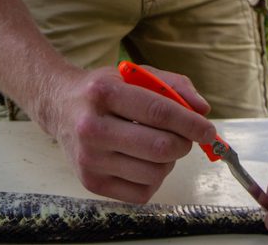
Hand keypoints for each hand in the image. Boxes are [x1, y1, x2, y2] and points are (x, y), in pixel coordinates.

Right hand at [45, 65, 215, 202]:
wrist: (60, 106)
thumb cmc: (105, 90)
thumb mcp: (136, 74)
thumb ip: (173, 86)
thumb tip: (202, 110)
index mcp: (104, 93)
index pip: (159, 112)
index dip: (191, 123)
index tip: (208, 130)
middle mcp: (92, 127)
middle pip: (159, 147)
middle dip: (184, 143)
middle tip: (184, 138)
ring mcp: (89, 158)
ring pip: (155, 172)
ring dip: (169, 161)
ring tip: (157, 146)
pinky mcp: (90, 182)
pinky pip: (142, 192)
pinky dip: (154, 178)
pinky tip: (142, 161)